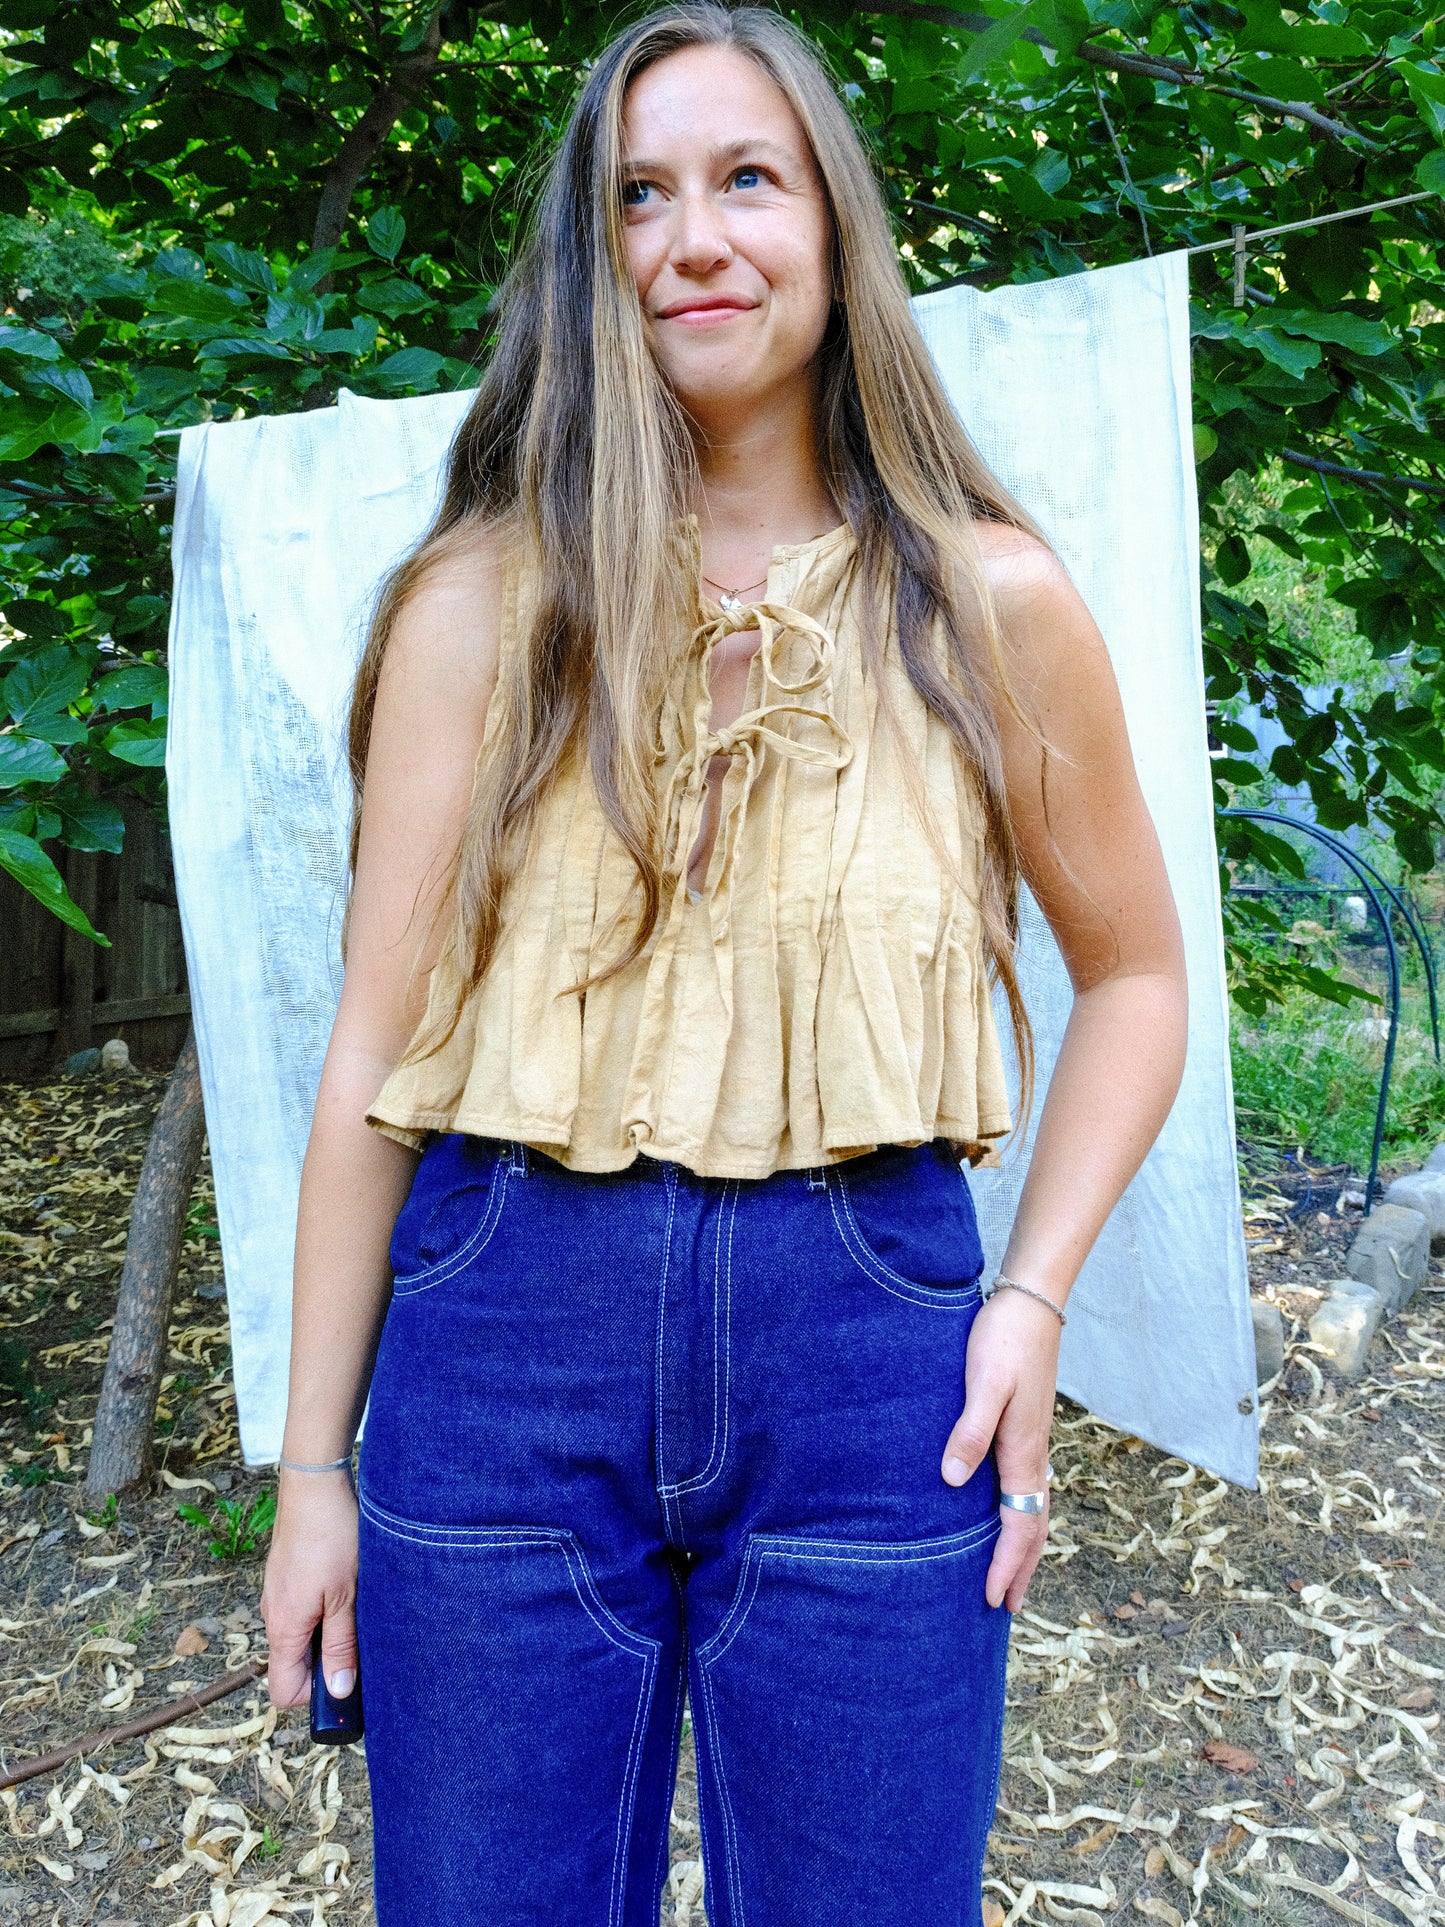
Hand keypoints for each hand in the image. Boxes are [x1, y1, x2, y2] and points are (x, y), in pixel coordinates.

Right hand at [260, 1467, 359, 1707]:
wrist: (314, 1482)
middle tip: (360, 1642)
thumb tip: (339, 1692)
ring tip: (357, 1608)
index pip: (283, 1691)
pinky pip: (301, 1610)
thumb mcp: (346, 1596)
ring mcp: (278, 1594)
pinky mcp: (286, 1576)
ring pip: (299, 1636)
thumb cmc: (332, 1536)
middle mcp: (273, 1615)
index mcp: (284, 1627)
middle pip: (293, 1665)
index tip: (346, 1682)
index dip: (314, 1697)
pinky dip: (323, 1611)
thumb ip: (340, 1645)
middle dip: (326, 1665)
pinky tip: (347, 1587)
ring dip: (327, 1634)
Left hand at [939, 1288, 1060, 1611]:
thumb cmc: (1003, 1341)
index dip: (1007, 1564)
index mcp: (1024, 1452)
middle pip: (1034, 1525)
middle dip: (1023, 1568)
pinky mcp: (1026, 1427)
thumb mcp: (982, 1385)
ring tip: (1013, 1573)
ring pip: (1035, 1506)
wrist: (1031, 1305)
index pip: (1020, 1524)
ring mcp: (1033, 1441)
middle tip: (1009, 1607)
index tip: (994, 1599)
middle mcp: (1034, 1453)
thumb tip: (954, 1483)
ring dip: (1025, 1545)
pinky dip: (1023, 1514)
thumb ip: (970, 1432)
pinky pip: (1029, 1486)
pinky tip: (1009, 1512)